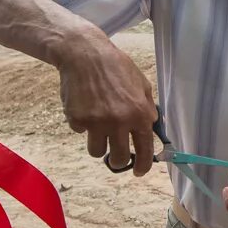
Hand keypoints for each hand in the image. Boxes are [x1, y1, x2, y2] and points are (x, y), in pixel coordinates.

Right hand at [57, 36, 156, 175]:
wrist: (85, 55)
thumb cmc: (116, 67)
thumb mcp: (141, 84)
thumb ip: (147, 108)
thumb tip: (151, 128)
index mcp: (139, 113)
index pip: (145, 148)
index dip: (144, 165)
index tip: (139, 172)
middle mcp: (120, 121)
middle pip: (119, 158)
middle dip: (118, 161)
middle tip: (116, 157)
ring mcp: (97, 122)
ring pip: (97, 151)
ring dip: (99, 143)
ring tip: (98, 125)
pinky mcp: (77, 120)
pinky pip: (80, 133)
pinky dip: (83, 124)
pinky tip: (85, 106)